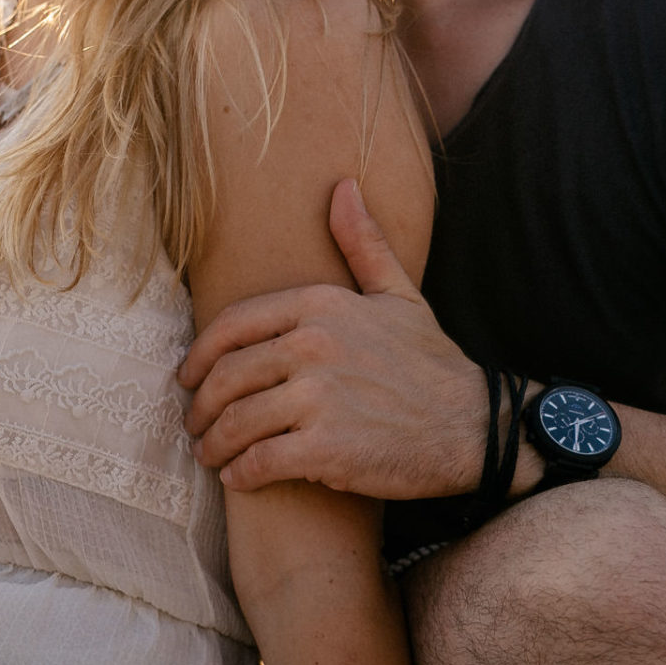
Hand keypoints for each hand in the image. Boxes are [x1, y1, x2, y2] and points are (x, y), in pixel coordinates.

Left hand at [179, 179, 488, 497]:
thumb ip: (364, 244)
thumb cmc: (434, 365)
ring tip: (214, 456)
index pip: (233, 326)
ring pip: (235, 422)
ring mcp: (318, 399)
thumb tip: (341, 186)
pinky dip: (241, 474)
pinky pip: (258, 462)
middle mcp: (313, 346)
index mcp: (321, 305)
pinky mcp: (325, 450)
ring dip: (215, 446)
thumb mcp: (400, 296)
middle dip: (201, 407)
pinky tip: (240, 478)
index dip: (200, 355)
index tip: (189, 378)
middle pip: (226, 377)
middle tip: (197, 426)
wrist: (475, 427)